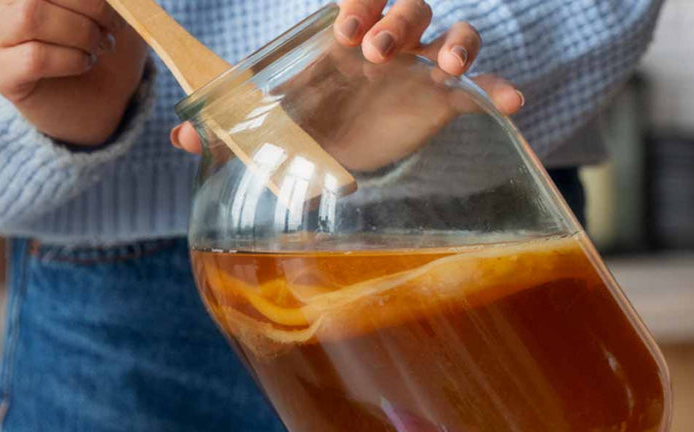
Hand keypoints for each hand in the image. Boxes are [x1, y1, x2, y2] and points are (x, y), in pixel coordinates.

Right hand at [0, 0, 149, 146]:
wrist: (101, 97)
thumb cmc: (104, 42)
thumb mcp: (115, 8)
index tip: (116, 2)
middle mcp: (3, 2)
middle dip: (88, 4)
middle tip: (112, 25)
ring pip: (29, 17)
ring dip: (78, 31)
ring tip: (99, 46)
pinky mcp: (1, 72)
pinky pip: (34, 58)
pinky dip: (70, 59)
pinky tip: (85, 63)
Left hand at [169, 0, 523, 154]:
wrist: (338, 154)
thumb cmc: (304, 123)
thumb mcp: (268, 127)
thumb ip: (227, 130)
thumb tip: (182, 138)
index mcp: (343, 40)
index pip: (359, 0)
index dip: (361, 5)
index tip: (347, 32)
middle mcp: (387, 46)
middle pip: (410, 7)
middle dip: (398, 21)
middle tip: (378, 52)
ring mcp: (421, 70)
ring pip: (454, 30)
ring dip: (456, 41)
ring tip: (449, 66)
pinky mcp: (445, 102)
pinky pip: (483, 86)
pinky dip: (500, 89)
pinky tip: (511, 103)